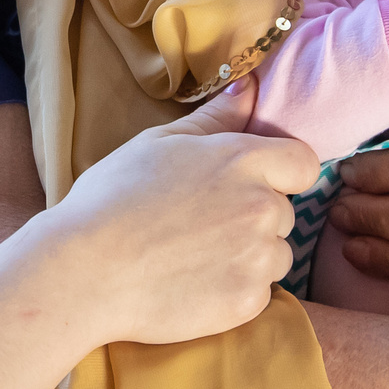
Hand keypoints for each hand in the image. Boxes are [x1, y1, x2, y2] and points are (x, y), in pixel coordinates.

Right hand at [29, 91, 316, 347]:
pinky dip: (233, 291)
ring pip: (275, 256)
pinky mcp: (248, 302)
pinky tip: (191, 284)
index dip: (281, 174)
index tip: (250, 185)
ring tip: (193, 258)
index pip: (303, 163)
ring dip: (248, 257)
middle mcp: (262, 207)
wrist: (85, 271)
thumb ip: (214, 118)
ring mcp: (258, 258)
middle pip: (284, 213)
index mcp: (244, 160)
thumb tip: (249, 86)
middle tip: (200, 226)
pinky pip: (259, 293)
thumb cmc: (113, 200)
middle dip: (254, 218)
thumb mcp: (158, 144)